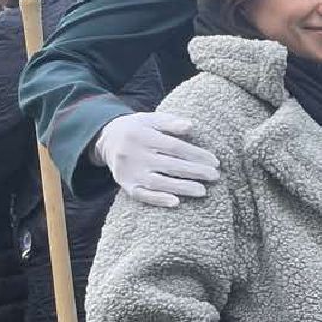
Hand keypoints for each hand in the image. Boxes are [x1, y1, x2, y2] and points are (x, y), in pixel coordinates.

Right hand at [92, 111, 221, 208]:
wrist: (106, 139)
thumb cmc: (138, 129)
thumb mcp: (151, 119)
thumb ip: (170, 122)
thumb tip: (191, 126)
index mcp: (142, 136)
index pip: (174, 147)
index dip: (196, 155)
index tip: (215, 162)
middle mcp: (133, 154)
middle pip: (169, 165)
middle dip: (194, 171)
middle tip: (215, 176)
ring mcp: (128, 171)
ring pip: (157, 182)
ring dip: (181, 188)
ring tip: (203, 191)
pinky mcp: (125, 185)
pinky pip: (141, 195)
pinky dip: (158, 200)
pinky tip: (176, 202)